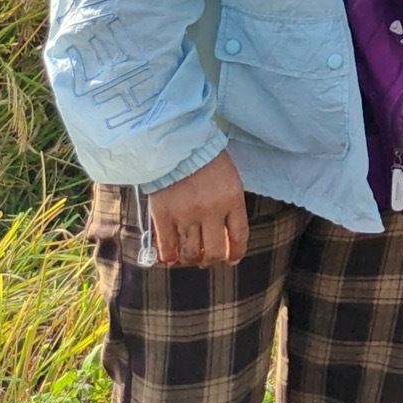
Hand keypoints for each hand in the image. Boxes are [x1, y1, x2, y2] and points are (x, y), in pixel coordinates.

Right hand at [143, 150, 247, 266]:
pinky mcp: (163, 216)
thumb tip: (228, 236)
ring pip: (191, 252)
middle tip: (209, 259)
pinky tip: (172, 259)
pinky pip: (167, 246)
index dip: (236, 252)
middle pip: (215, 250)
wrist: (176, 143)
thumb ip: (230, 206)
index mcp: (232, 199)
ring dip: (193, 259)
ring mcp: (186, 215)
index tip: (233, 259)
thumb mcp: (230, 179)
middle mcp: (211, 211)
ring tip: (192, 258)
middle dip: (213, 260)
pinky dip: (170, 257)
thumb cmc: (206, 158)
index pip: (239, 235)